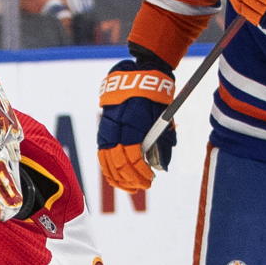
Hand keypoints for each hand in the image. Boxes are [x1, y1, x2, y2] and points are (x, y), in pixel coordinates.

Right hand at [97, 58, 175, 191]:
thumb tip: (160, 166)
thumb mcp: (162, 117)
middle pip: (118, 163)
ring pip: (106, 162)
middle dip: (132, 179)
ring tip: (131, 187)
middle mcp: (115, 128)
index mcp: (131, 123)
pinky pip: (102, 156)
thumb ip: (162, 141)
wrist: (134, 77)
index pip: (133, 156)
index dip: (141, 172)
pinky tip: (116, 180)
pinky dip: (108, 170)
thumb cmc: (153, 97)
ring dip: (119, 179)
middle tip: (144, 185)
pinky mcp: (102, 133)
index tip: (151, 179)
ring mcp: (106, 131)